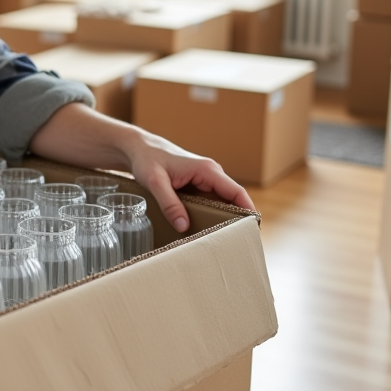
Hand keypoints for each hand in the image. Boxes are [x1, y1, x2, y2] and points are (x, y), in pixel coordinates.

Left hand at [28, 103, 254, 232]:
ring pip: (222, 201)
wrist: (138, 147)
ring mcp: (205, 178)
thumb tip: (183, 226)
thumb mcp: (155, 182)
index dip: (248, 210)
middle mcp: (211, 173)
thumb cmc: (147, 160)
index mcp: (207, 170)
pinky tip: (207, 229)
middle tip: (236, 243)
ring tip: (223, 241)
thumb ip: (169, 204)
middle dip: (237, 219)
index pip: (236, 192)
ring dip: (224, 218)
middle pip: (232, 199)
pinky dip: (211, 213)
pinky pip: (211, 200)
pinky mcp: (198, 184)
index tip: (253, 230)